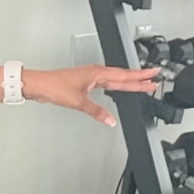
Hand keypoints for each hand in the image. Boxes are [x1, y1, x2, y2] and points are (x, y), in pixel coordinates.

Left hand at [24, 65, 158, 126]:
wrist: (39, 85)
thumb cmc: (55, 86)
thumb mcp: (78, 102)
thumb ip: (96, 112)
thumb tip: (110, 120)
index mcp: (97, 73)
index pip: (124, 76)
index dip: (140, 77)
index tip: (154, 75)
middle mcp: (95, 73)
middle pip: (122, 77)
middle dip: (139, 79)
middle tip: (154, 80)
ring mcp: (90, 77)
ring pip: (114, 79)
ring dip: (128, 82)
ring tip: (141, 84)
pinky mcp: (84, 82)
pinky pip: (105, 83)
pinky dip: (114, 86)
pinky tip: (116, 89)